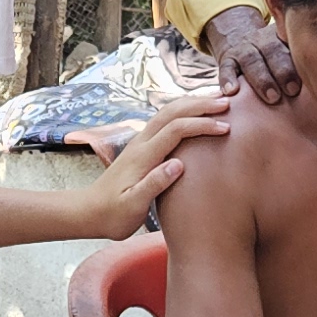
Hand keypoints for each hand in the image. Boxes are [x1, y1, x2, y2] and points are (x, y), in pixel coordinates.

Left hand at [81, 96, 232, 231]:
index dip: (201, 125)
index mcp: (143, 156)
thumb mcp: (132, 206)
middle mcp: (141, 143)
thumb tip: (179, 165)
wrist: (88, 212)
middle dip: (200, 104)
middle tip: (228, 102)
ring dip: (192, 103)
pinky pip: (165, 121)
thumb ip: (153, 185)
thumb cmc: (112, 215)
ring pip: (167, 112)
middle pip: (172, 112)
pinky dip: (183, 112)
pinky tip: (195, 114)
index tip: (225, 127)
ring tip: (216, 100)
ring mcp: (140, 143)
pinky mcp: (141, 147)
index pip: (176, 130)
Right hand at [202, 5, 300, 106]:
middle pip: (272, 51)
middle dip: (282, 71)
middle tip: (292, 90)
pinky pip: (225, 68)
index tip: (304, 81)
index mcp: (282, 36)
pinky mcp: (227, 59)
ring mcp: (243, 49)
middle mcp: (262, 39)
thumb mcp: (290, 51)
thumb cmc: (276, 57)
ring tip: (272, 97)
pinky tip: (232, 92)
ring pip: (251, 60)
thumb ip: (310, 61)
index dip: (297, 61)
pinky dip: (227, 79)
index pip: (291, 45)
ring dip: (262, 78)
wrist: (240, 40)